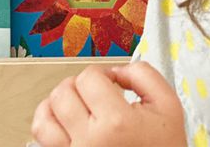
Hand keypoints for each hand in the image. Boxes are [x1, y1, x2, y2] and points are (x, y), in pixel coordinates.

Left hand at [30, 61, 186, 146]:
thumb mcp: (167, 105)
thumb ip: (142, 74)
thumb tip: (114, 71)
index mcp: (116, 123)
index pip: (88, 77)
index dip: (101, 74)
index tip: (111, 84)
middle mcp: (90, 142)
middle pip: (63, 93)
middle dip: (79, 87)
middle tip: (95, 95)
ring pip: (44, 118)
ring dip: (58, 106)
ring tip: (76, 107)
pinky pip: (42, 143)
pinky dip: (49, 128)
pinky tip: (65, 125)